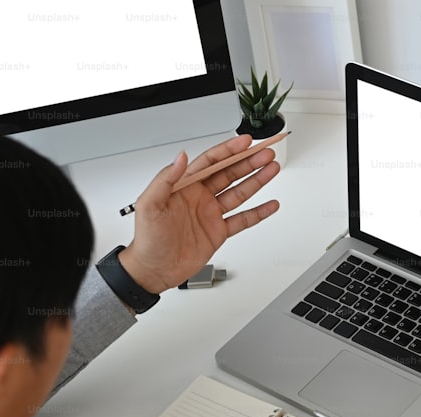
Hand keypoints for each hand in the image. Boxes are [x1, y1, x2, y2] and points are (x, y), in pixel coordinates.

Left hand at [119, 134, 280, 293]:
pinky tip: (270, 204)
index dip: (229, 151)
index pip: (211, 162)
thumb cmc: (147, 239)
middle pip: (229, 173)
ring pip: (239, 192)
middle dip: (249, 162)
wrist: (154, 270)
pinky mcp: (218, 232)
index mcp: (184, 186)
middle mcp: (199, 197)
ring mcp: (210, 214)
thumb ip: (165, 179)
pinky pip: (242, 219)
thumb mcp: (150, 205)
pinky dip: (258, 213)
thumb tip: (181, 157)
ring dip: (256, 180)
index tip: (246, 142)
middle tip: (266, 153)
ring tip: (272, 169)